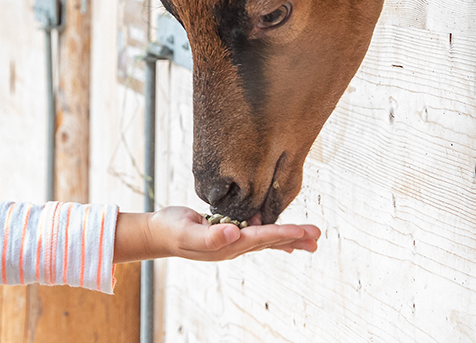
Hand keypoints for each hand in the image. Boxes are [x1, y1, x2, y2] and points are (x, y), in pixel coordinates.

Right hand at [114, 207, 320, 262]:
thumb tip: (233, 233)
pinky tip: (283, 237)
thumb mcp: (187, 231)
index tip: (301, 231)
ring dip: (288, 238)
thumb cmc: (171, 229)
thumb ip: (209, 235)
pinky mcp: (228, 234)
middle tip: (317, 236)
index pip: (259, 238)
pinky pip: (256, 235)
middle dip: (294, 238)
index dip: (281, 233)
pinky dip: (272, 235)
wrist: (159, 233)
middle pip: (269, 241)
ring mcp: (232, 242)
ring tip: (310, 238)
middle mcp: (234, 246)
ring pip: (266, 239)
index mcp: (227, 244)